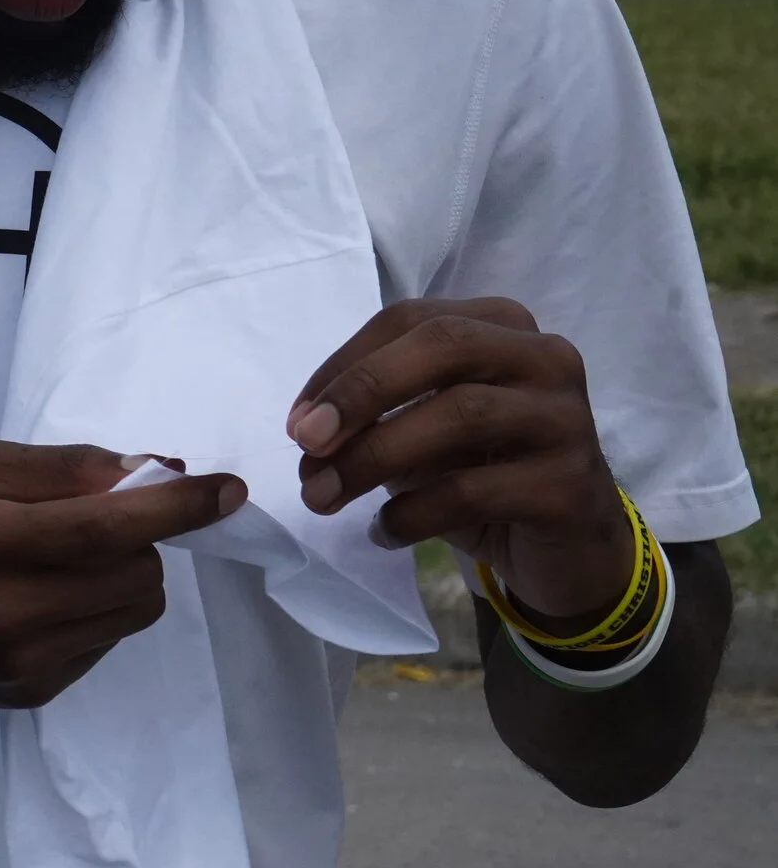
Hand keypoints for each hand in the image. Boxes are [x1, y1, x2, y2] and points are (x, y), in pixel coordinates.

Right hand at [0, 442, 244, 709]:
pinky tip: (42, 600)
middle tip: (95, 520)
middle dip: (138, 538)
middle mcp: (0, 614)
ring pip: (133, 611)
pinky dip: (96, 612)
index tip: (226, 488)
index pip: (104, 529)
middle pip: (136, 573)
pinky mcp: (29, 695)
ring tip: (65, 561)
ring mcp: (17, 665)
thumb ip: (60, 468)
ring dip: (124, 575)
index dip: (176, 508)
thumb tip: (153, 470)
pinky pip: (106, 643)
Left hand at [289, 298, 629, 622]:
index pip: (411, 320)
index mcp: (503, 326)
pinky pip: (473, 491)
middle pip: (444, 345)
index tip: (297, 421)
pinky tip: (382, 533)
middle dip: (361, 391)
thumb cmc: (485, 471)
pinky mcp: (570, 486)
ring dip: (373, 458)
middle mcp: (545, 358)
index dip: (343, 364)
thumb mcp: (424, 428)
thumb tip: (307, 427)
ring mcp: (566, 419)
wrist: (570, 547)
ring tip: (323, 498)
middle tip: (304, 442)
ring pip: (460, 415)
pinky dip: (411, 514)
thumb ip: (376, 411)